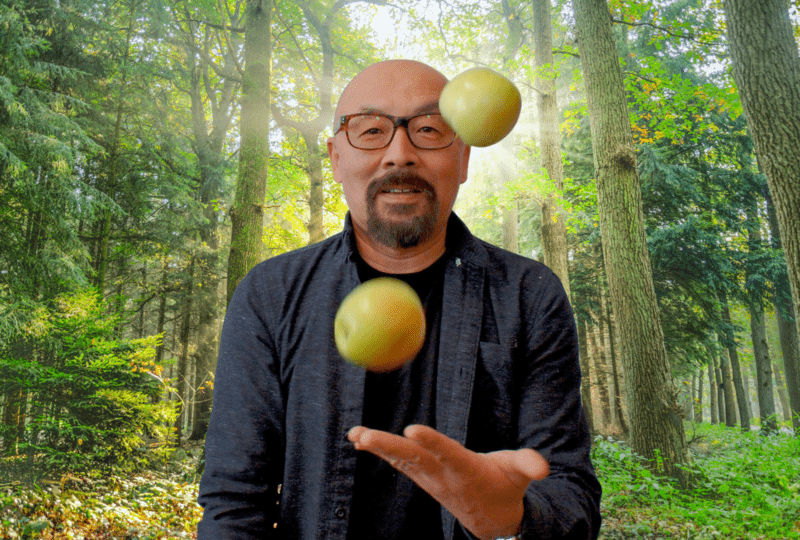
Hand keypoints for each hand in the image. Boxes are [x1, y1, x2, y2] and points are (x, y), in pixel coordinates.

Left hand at [347, 424, 548, 539]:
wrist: (491, 519)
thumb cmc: (506, 487)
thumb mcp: (520, 475)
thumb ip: (527, 465)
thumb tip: (542, 467)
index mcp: (466, 470)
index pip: (447, 454)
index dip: (431, 443)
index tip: (412, 429)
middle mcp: (442, 475)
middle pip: (412, 458)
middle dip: (388, 447)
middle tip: (365, 436)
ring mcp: (428, 478)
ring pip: (400, 460)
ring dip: (377, 447)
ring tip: (355, 435)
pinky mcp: (421, 476)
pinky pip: (397, 462)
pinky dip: (379, 450)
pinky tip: (358, 439)